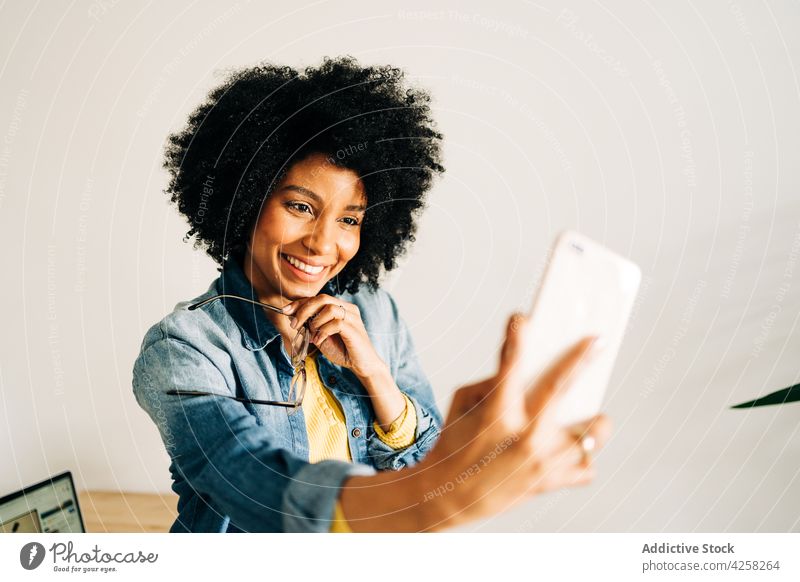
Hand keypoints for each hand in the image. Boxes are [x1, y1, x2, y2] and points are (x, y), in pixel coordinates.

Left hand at [283, 295, 384, 378]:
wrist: (361, 365)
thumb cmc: (343, 350)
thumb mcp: (321, 336)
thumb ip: (310, 326)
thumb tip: (292, 317)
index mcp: (341, 307)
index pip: (318, 298)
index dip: (300, 303)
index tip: (286, 311)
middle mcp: (348, 308)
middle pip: (323, 298)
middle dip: (304, 310)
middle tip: (295, 324)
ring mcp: (353, 317)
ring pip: (329, 308)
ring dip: (316, 322)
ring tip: (313, 335)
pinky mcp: (354, 329)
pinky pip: (336, 323)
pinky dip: (323, 332)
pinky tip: (320, 341)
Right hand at [415, 313, 612, 529]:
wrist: (448, 495)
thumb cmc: (456, 442)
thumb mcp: (464, 403)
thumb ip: (495, 379)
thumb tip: (522, 357)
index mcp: (496, 413)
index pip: (508, 366)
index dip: (515, 338)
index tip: (522, 318)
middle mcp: (523, 436)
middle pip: (558, 389)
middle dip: (579, 359)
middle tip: (595, 342)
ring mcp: (540, 462)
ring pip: (589, 436)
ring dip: (594, 424)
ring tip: (593, 418)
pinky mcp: (549, 483)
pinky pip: (584, 468)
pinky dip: (580, 460)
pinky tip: (570, 452)